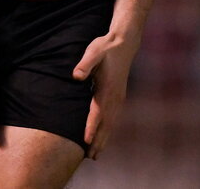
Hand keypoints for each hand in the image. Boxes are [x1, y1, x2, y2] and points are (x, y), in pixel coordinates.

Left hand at [73, 32, 137, 159]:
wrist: (124, 42)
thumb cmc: (105, 47)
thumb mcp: (93, 51)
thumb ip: (85, 64)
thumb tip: (76, 76)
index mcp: (107, 89)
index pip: (98, 113)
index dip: (91, 128)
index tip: (85, 142)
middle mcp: (115, 97)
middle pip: (106, 124)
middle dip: (98, 141)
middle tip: (90, 157)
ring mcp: (119, 97)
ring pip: (111, 123)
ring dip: (104, 139)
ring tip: (96, 154)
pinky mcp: (119, 96)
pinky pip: (114, 118)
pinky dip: (108, 130)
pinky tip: (104, 136)